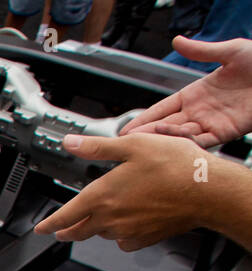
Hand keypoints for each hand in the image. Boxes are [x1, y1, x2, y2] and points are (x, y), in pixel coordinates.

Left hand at [33, 133, 222, 249]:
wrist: (208, 191)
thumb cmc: (176, 167)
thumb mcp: (133, 145)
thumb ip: (97, 147)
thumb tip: (71, 143)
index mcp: (101, 197)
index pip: (64, 216)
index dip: (49, 223)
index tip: (41, 228)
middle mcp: (110, 219)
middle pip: (79, 231)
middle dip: (67, 231)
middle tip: (61, 231)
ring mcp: (127, 231)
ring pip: (102, 234)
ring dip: (96, 228)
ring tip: (101, 217)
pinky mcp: (144, 239)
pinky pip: (124, 241)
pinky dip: (121, 234)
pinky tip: (128, 222)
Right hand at [119, 37, 251, 146]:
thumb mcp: (231, 51)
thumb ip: (202, 51)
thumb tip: (178, 40)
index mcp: (196, 93)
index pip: (162, 109)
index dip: (144, 119)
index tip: (125, 130)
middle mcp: (199, 111)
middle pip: (165, 127)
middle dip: (146, 136)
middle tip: (126, 144)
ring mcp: (211, 123)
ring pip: (179, 137)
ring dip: (163, 141)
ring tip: (145, 144)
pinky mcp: (226, 132)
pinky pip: (201, 141)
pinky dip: (186, 144)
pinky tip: (171, 143)